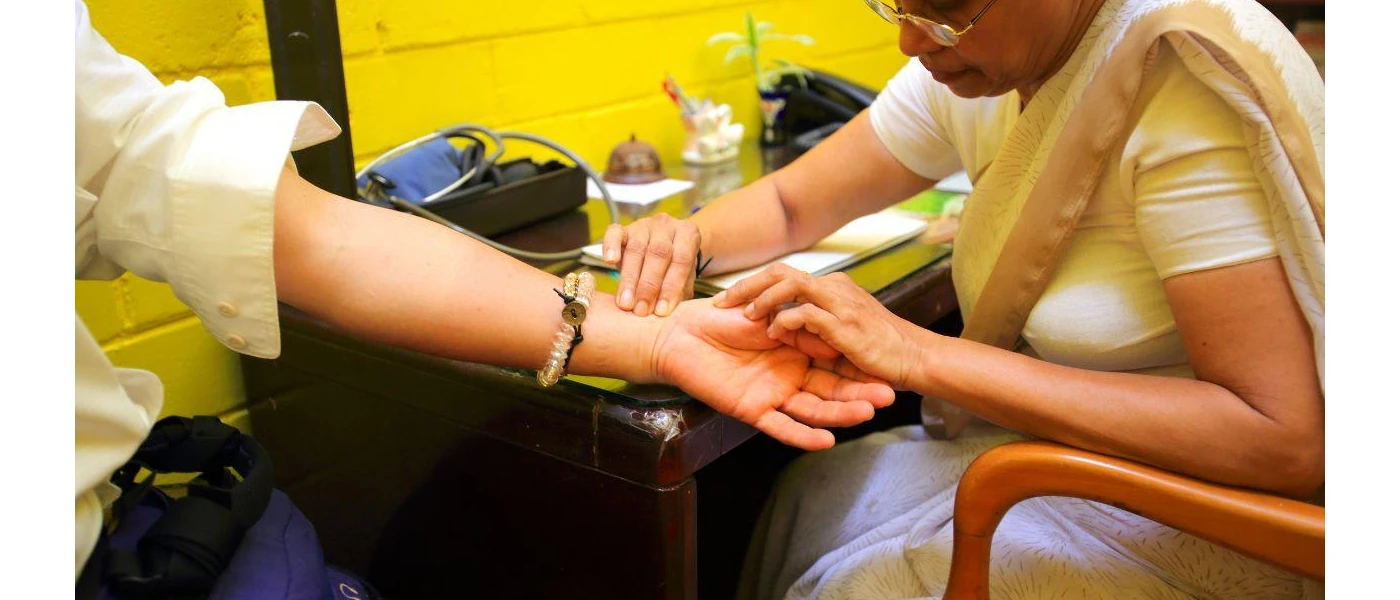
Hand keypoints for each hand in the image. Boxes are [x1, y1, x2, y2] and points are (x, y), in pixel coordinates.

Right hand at [601, 214, 699, 316]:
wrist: (665, 245)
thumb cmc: (676, 267)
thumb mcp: (685, 278)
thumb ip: (680, 291)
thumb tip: (669, 313)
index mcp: (688, 234)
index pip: (681, 260)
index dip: (671, 287)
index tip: (661, 311)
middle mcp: (666, 225)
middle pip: (658, 252)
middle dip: (649, 286)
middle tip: (641, 311)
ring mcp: (643, 225)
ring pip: (636, 248)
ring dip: (630, 279)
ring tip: (626, 303)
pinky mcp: (623, 228)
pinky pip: (614, 233)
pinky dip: (611, 246)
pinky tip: (609, 262)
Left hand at [653, 298, 895, 450]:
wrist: (678, 332)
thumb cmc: (718, 316)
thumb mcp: (762, 313)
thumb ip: (792, 323)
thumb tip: (827, 323)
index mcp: (795, 350)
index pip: (834, 362)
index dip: (858, 365)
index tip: (886, 366)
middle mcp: (789, 375)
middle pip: (830, 389)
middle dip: (859, 393)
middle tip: (887, 394)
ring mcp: (773, 395)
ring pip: (812, 409)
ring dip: (839, 414)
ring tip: (867, 415)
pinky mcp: (752, 411)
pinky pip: (781, 427)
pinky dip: (803, 435)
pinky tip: (826, 441)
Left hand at [713, 264, 928, 389]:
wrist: (916, 356)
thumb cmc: (882, 346)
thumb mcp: (845, 329)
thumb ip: (818, 324)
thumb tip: (786, 326)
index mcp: (832, 288)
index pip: (784, 275)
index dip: (754, 284)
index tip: (729, 299)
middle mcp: (834, 288)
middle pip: (781, 272)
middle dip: (748, 284)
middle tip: (722, 301)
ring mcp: (839, 303)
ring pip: (791, 285)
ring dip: (763, 297)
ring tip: (745, 314)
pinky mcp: (843, 325)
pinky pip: (806, 314)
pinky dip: (786, 319)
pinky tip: (773, 331)